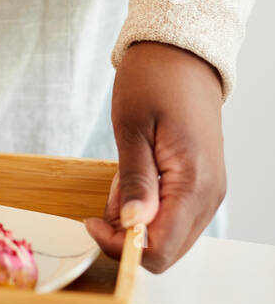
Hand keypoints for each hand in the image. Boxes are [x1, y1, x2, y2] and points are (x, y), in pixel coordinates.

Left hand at [85, 42, 225, 272]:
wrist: (181, 53)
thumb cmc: (155, 79)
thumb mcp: (132, 127)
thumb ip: (135, 181)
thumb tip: (132, 226)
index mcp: (194, 182)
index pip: (160, 249)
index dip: (122, 246)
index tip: (93, 221)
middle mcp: (209, 195)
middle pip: (167, 250)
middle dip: (128, 235)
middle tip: (106, 198)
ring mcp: (209, 190)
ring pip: (171, 235)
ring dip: (138, 221)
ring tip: (121, 180)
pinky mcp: (203, 183)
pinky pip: (176, 215)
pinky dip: (150, 208)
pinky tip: (136, 178)